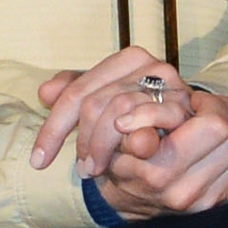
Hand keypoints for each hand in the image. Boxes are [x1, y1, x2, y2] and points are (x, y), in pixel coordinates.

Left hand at [32, 48, 192, 179]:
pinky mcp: (185, 107)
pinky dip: (130, 138)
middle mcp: (150, 65)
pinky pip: (148, 123)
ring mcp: (169, 85)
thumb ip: (74, 96)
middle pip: (93, 103)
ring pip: (116, 113)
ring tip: (94, 168)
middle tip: (80, 168)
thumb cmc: (140, 124)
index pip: (77, 92)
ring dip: (101, 146)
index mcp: (128, 59)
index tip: (39, 160)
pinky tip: (122, 156)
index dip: (53, 128)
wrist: (188, 138)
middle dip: (80, 141)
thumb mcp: (103, 111)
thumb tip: (45, 91)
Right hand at [93, 85, 227, 218]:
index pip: (214, 125)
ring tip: (219, 110)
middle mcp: (190, 192)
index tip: (193, 100)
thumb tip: (156, 128)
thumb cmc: (123, 161)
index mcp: (162, 173)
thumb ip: (138, 126)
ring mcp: (211, 200)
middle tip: (207, 103)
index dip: (209, 103)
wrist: (126, 202)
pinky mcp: (225, 200)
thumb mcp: (118, 140)